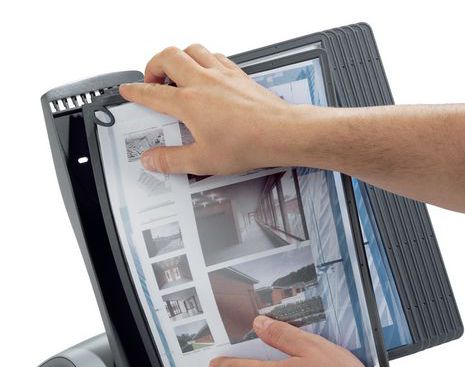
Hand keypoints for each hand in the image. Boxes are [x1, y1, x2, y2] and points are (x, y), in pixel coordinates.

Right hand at [119, 44, 301, 174]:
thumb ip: (171, 160)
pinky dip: (203, 59)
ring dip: (178, 57)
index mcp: (189, 103)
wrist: (280, 133)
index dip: (135, 92)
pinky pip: (215, 56)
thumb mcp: (202, 161)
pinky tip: (206, 71)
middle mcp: (203, 82)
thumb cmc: (247, 144)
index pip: (152, 93)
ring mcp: (222, 75)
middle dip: (152, 65)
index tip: (127, 91)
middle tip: (151, 80)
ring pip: (191, 50)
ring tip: (175, 72)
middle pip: (168, 58)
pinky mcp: (238, 75)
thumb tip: (151, 160)